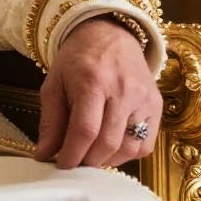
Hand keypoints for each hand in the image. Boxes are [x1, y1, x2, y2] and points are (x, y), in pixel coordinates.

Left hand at [34, 15, 160, 167]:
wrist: (108, 34)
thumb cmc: (77, 59)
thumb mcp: (54, 82)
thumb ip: (50, 120)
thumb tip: (43, 154)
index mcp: (92, 81)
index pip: (85, 129)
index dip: (73, 154)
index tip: (62, 165)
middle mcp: (122, 90)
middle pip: (108, 142)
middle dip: (88, 160)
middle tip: (75, 163)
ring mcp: (143, 99)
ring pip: (129, 147)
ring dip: (108, 160)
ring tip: (91, 155)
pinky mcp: (156, 106)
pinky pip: (145, 144)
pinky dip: (127, 154)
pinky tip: (111, 148)